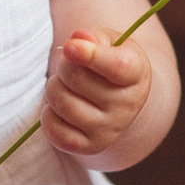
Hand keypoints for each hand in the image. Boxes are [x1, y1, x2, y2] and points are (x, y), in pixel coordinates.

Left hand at [42, 32, 152, 156]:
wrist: (120, 101)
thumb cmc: (110, 62)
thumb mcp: (110, 43)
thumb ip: (94, 37)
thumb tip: (78, 39)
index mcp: (136, 73)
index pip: (116, 66)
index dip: (90, 56)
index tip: (69, 47)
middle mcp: (128, 105)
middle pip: (77, 79)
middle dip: (63, 66)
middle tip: (67, 66)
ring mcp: (111, 129)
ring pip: (63, 104)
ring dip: (53, 89)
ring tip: (62, 86)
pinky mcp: (92, 147)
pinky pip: (56, 133)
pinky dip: (48, 117)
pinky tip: (57, 108)